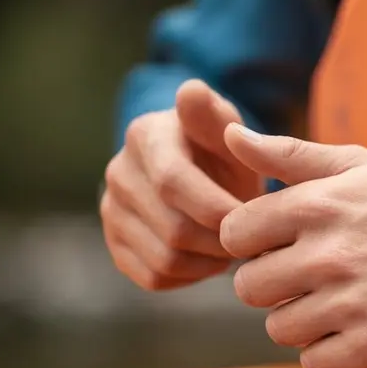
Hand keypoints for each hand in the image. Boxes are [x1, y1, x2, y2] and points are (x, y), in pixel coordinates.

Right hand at [101, 80, 263, 289]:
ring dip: (210, 262)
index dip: (217, 208)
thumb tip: (192, 91)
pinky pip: (154, 277)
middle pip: (174, 229)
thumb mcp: (228, 128)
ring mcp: (112, 210)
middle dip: (222, 240)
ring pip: (165, 258)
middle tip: (252, 238)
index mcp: (145, 136)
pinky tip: (211, 258)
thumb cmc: (224, 149)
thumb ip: (215, 114)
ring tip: (234, 247)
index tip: (254, 218)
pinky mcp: (115, 244)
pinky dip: (191, 276)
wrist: (201, 170)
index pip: (173, 183)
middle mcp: (119, 172)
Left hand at [220, 125, 366, 367]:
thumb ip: (290, 154)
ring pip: (278, 328)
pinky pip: (312, 361)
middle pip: (247, 287)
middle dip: (272, 282)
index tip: (279, 242)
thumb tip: (228, 135)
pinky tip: (353, 325)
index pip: (232, 234)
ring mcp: (349, 305)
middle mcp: (328, 256)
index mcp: (317, 206)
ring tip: (335, 300)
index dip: (251, 240)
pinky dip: (327, 349)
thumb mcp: (359, 165)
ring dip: (300, 318)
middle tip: (309, 274)